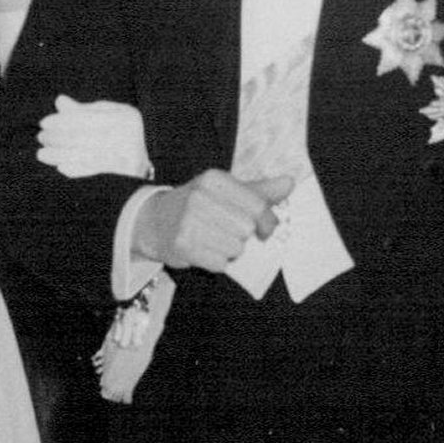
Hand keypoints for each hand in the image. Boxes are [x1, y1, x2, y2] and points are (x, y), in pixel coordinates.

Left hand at [36, 94, 152, 178]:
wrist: (155, 155)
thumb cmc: (127, 129)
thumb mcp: (111, 113)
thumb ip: (85, 109)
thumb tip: (59, 101)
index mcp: (125, 117)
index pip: (86, 119)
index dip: (62, 121)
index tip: (45, 123)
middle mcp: (127, 137)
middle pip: (83, 137)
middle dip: (57, 138)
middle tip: (41, 138)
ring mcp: (127, 158)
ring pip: (84, 156)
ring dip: (59, 155)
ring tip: (42, 153)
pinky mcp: (124, 176)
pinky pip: (94, 172)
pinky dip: (75, 169)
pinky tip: (61, 166)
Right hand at [133, 170, 293, 272]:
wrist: (153, 221)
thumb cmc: (198, 205)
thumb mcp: (226, 191)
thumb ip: (259, 190)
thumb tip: (290, 182)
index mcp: (214, 179)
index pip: (257, 206)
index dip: (268, 222)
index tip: (265, 228)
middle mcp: (200, 196)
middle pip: (247, 229)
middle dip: (243, 237)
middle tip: (228, 232)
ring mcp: (188, 221)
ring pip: (234, 248)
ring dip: (229, 250)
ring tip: (213, 240)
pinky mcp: (181, 245)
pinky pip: (219, 263)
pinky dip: (216, 262)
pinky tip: (203, 250)